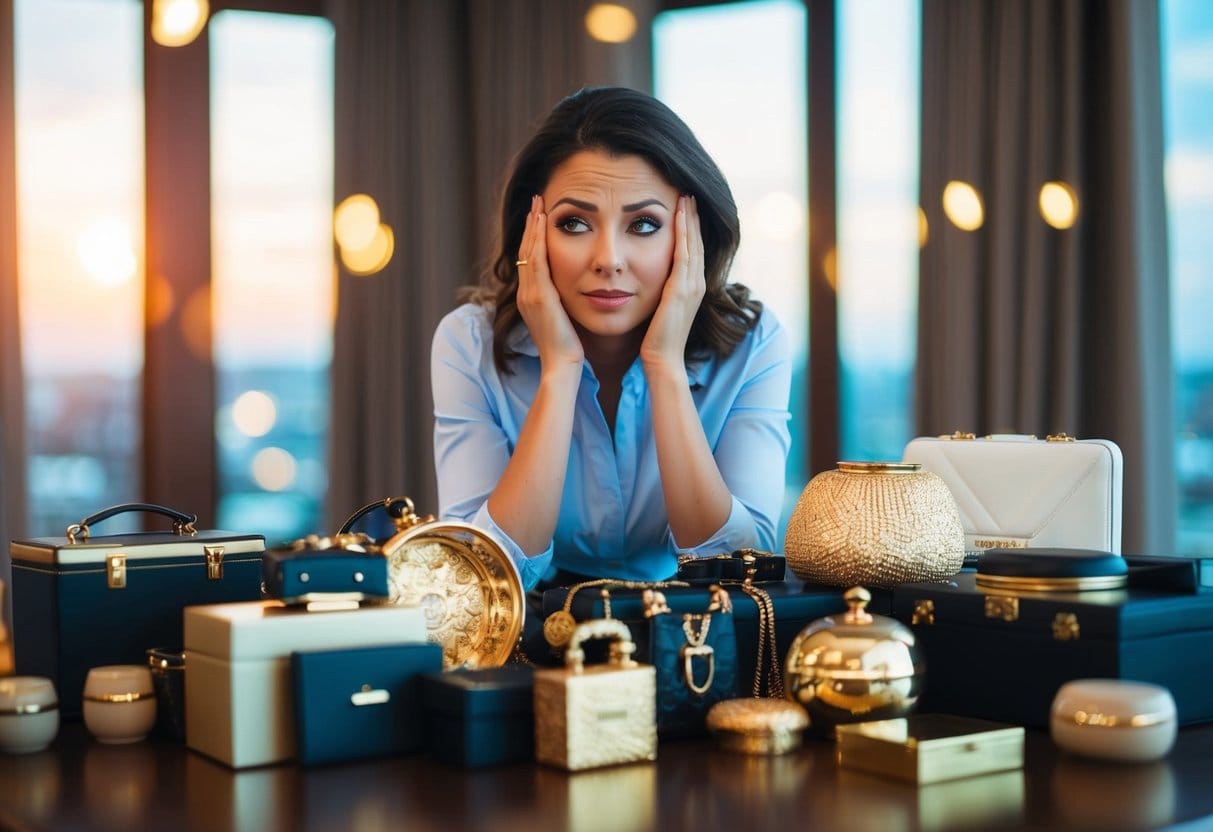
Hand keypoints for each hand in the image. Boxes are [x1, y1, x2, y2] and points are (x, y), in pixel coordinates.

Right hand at [516, 195, 583, 370]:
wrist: (563, 367)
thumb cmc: (569, 350)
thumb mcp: (564, 321)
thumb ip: (564, 305)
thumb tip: (578, 291)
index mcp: (531, 299)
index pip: (531, 260)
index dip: (534, 237)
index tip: (542, 217)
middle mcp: (525, 294)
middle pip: (526, 250)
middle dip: (532, 225)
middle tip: (538, 200)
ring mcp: (529, 294)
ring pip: (529, 251)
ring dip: (534, 226)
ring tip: (540, 204)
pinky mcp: (538, 296)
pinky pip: (536, 260)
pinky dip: (538, 239)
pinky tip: (544, 222)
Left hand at [641, 195, 705, 371]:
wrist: (661, 360)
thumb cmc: (656, 340)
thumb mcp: (660, 309)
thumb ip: (660, 292)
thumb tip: (647, 278)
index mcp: (692, 288)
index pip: (693, 251)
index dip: (690, 229)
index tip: (685, 208)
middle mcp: (696, 284)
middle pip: (697, 242)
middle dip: (693, 218)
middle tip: (688, 194)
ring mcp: (692, 286)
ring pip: (693, 244)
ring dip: (690, 219)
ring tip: (685, 197)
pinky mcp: (681, 290)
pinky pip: (684, 254)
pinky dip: (683, 233)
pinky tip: (678, 215)